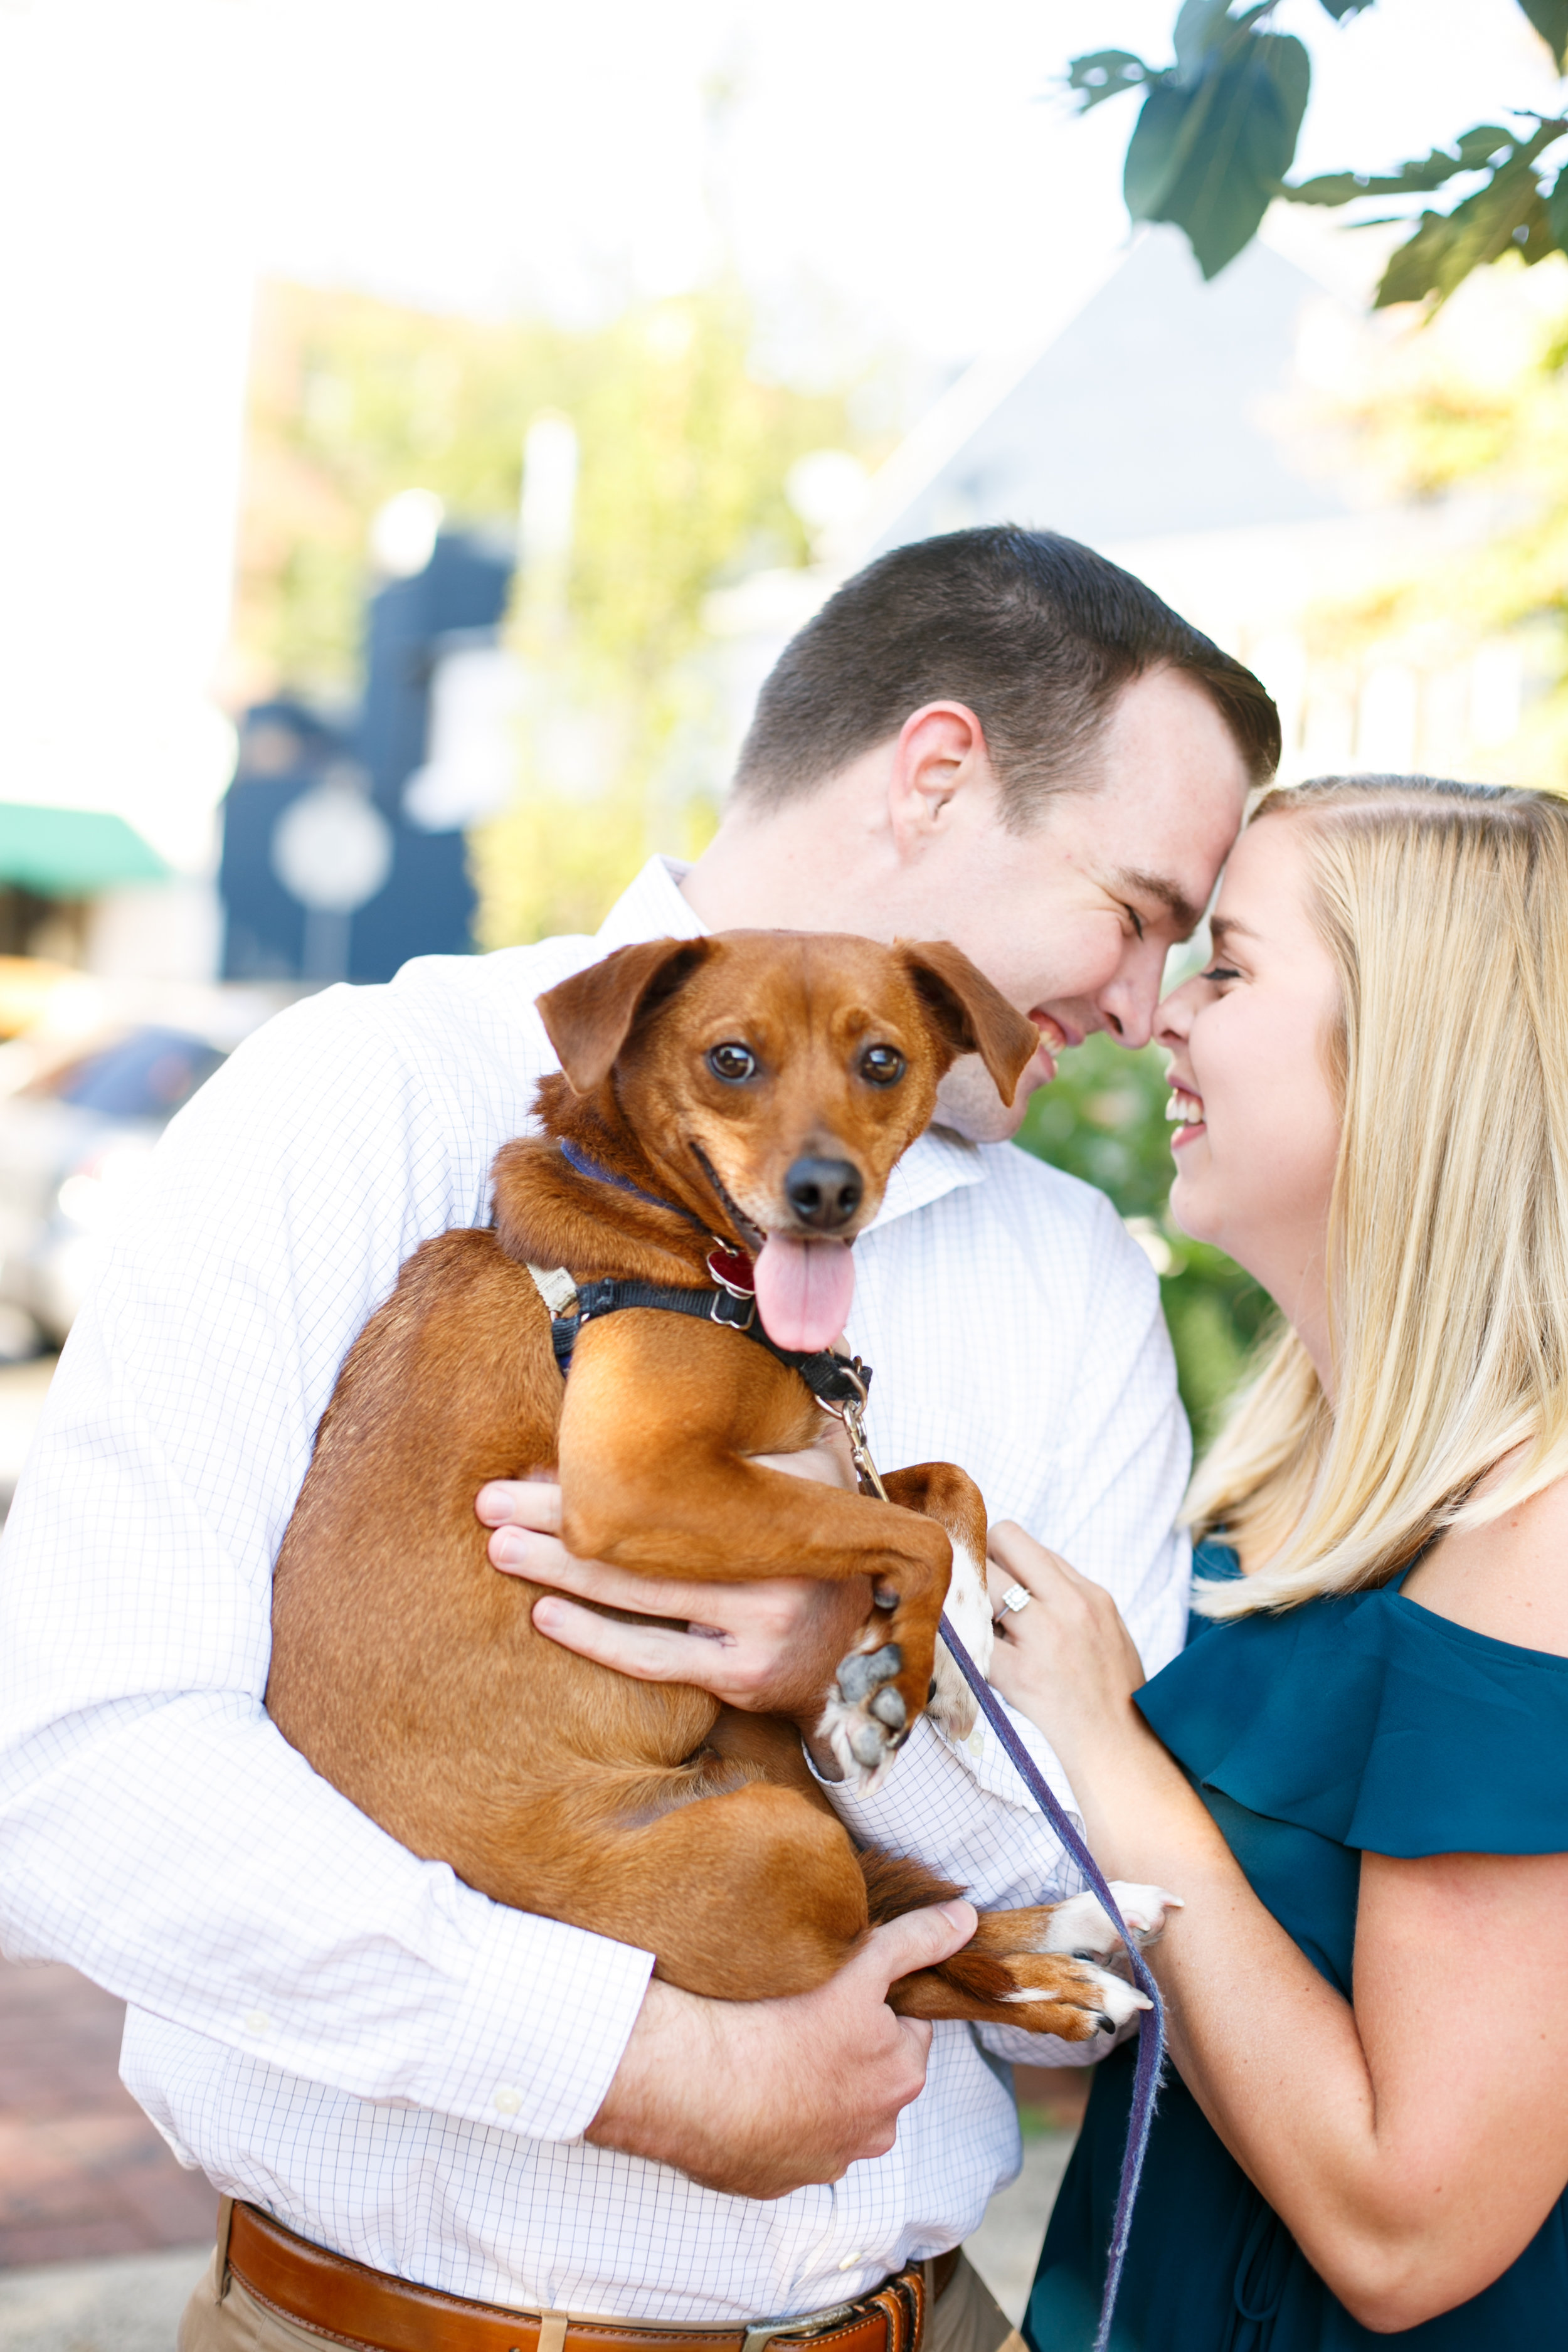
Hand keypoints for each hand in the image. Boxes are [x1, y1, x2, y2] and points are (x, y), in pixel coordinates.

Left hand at [477, 1441, 873, 1718]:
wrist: (859, 1650)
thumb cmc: (803, 1550)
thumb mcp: (805, 1480)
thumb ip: (760, 1434)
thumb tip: (665, 1394)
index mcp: (791, 1495)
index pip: (686, 1477)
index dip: (609, 1464)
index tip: (547, 1447)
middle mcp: (785, 1556)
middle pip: (651, 1530)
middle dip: (561, 1513)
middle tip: (490, 1500)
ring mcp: (769, 1622)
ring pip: (643, 1592)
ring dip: (560, 1569)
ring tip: (499, 1547)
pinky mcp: (747, 1677)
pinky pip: (655, 1657)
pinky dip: (595, 1636)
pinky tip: (545, 1615)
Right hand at [587, 1900, 976, 2196]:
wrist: (699, 2086)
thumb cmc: (782, 2024)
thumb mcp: (859, 1969)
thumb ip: (915, 1941)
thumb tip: (965, 1919)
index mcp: (900, 2077)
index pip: (905, 2029)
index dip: (874, 2003)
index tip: (838, 1990)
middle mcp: (874, 2130)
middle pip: (873, 2073)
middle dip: (849, 2048)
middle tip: (803, 2015)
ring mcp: (824, 2160)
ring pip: (833, 2112)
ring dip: (815, 2087)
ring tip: (774, 2049)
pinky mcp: (776, 2179)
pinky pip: (786, 2143)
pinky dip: (776, 2118)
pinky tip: (750, 2089)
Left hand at [985, 1522, 1147, 1776]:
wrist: (1119, 1747)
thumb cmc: (1112, 1691)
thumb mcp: (1107, 1627)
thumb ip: (1068, 1595)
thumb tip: (1020, 1571)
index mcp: (1089, 1593)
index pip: (1026, 1543)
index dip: (1000, 1554)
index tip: (993, 1577)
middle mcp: (1069, 1606)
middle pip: (1000, 1542)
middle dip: (979, 1560)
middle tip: (973, 1592)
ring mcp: (1044, 1638)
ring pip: (981, 1584)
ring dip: (969, 1599)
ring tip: (973, 1623)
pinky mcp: (1019, 1675)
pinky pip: (971, 1639)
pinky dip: (961, 1641)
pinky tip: (966, 1651)